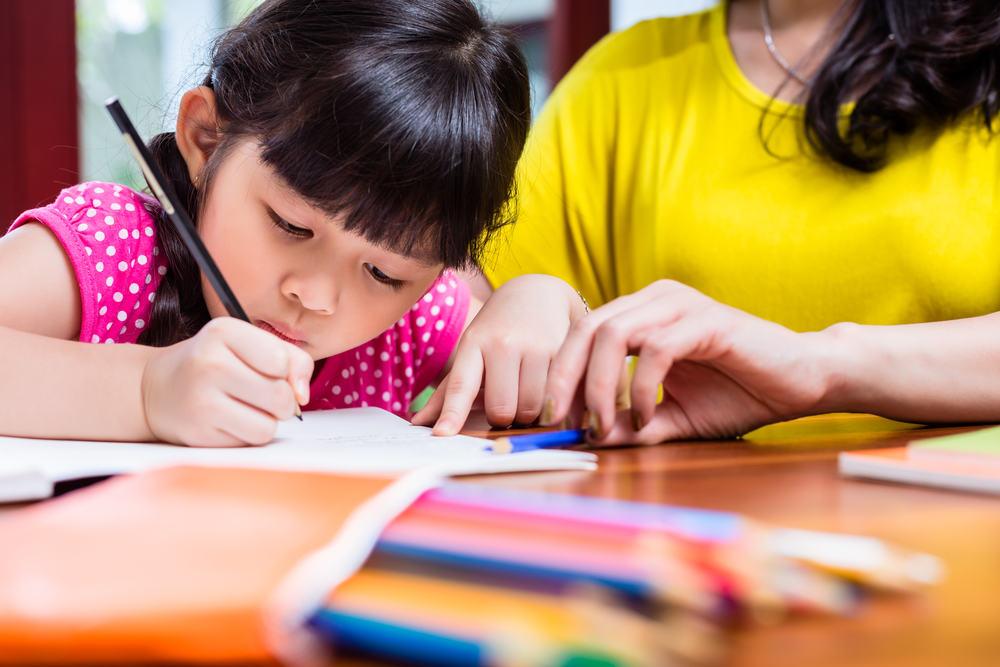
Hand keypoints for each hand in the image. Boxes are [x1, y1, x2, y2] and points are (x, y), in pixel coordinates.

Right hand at [141, 317, 313, 445]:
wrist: (157, 388)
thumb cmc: (213, 363)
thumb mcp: (249, 344)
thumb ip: (291, 359)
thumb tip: (302, 396)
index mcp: (223, 331)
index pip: (282, 360)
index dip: (288, 372)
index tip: (273, 371)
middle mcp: (209, 363)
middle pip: (281, 396)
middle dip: (282, 401)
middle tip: (262, 394)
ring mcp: (201, 401)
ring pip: (269, 425)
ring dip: (267, 420)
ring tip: (247, 407)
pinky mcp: (199, 433)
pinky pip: (251, 441)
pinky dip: (249, 433)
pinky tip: (231, 421)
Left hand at [412, 274, 585, 434]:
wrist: (537, 293)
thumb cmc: (497, 331)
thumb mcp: (471, 351)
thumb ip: (449, 390)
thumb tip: (418, 423)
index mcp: (474, 344)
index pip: (460, 385)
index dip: (452, 413)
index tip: (441, 436)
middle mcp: (503, 343)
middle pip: (502, 410)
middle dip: (504, 417)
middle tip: (507, 402)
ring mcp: (535, 346)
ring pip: (531, 409)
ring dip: (529, 413)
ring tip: (527, 392)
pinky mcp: (563, 351)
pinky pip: (556, 398)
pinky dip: (551, 404)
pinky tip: (548, 387)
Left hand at [543, 280, 835, 443]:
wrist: (803, 382)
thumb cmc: (740, 394)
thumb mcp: (674, 418)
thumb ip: (633, 424)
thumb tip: (588, 437)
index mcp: (643, 314)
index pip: (582, 335)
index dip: (560, 375)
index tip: (553, 420)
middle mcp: (655, 300)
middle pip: (586, 330)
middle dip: (565, 379)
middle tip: (564, 423)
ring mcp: (680, 305)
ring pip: (612, 334)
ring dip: (599, 386)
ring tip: (603, 425)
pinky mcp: (705, 320)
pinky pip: (654, 350)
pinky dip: (640, 389)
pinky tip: (646, 419)